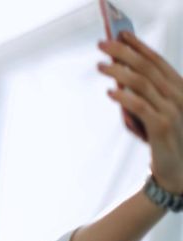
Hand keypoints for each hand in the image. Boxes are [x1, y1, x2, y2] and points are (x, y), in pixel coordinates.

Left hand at [98, 32, 182, 192]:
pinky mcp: (163, 126)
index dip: (139, 46)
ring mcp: (173, 111)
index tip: (121, 35)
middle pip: (147, 68)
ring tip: (100, 66)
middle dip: (124, 53)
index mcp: (180, 89)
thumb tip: (117, 74)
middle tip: (102, 44)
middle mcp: (179, 96)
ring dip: (118, 71)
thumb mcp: (153, 111)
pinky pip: (141, 106)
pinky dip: (124, 97)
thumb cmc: (162, 138)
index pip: (158, 61)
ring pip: (142, 83)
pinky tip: (111, 92)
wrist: (176, 171)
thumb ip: (141, 94)